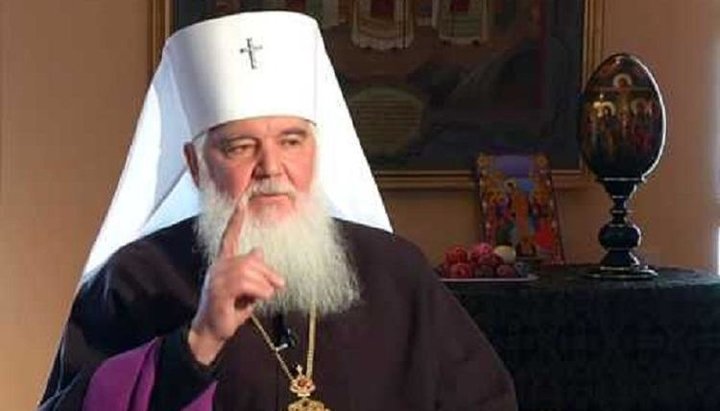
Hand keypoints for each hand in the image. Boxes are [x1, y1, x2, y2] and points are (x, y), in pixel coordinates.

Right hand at [188, 203, 284, 363]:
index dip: (236, 220)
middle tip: (280, 284)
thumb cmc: (229, 310)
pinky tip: (261, 298)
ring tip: (267, 295)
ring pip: (248, 270)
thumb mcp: (246, 289)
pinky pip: (244, 283)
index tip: (242, 202)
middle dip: (269, 272)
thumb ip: (252, 271)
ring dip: (264, 284)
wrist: (212, 332)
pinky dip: (259, 290)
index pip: (229, 236)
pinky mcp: (218, 291)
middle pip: (250, 259)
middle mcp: (218, 267)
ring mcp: (216, 278)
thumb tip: (258, 250)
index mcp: (223, 263)